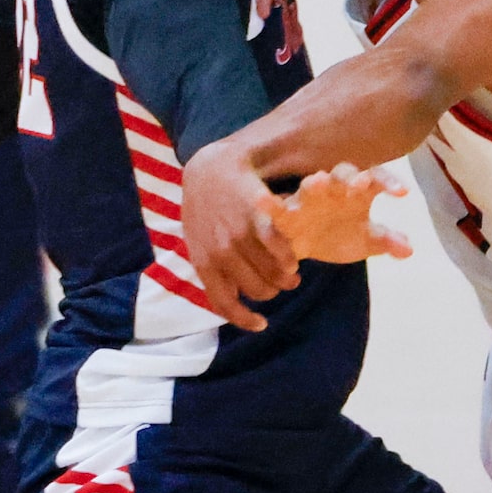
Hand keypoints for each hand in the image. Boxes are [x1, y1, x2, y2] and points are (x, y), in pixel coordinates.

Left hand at [179, 141, 299, 332]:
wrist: (210, 167)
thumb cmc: (205, 207)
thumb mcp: (198, 239)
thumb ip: (210, 266)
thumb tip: (225, 296)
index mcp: (203, 262)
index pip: (225, 304)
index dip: (245, 320)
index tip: (262, 324)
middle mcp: (219, 252)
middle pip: (256, 290)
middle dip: (272, 292)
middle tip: (282, 286)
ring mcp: (238, 235)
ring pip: (271, 273)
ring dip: (286, 278)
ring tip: (292, 275)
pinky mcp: (256, 217)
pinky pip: (280, 250)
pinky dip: (289, 260)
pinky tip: (294, 261)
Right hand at [271, 164, 414, 265]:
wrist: (310, 244)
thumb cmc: (341, 234)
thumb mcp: (366, 240)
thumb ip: (387, 241)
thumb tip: (409, 249)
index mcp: (356, 190)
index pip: (375, 180)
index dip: (388, 184)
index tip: (403, 193)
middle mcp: (331, 188)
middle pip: (341, 177)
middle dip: (348, 179)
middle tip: (358, 183)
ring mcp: (307, 199)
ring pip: (310, 188)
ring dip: (313, 186)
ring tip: (314, 182)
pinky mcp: (285, 215)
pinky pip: (277, 208)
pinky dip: (270, 204)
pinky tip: (261, 199)